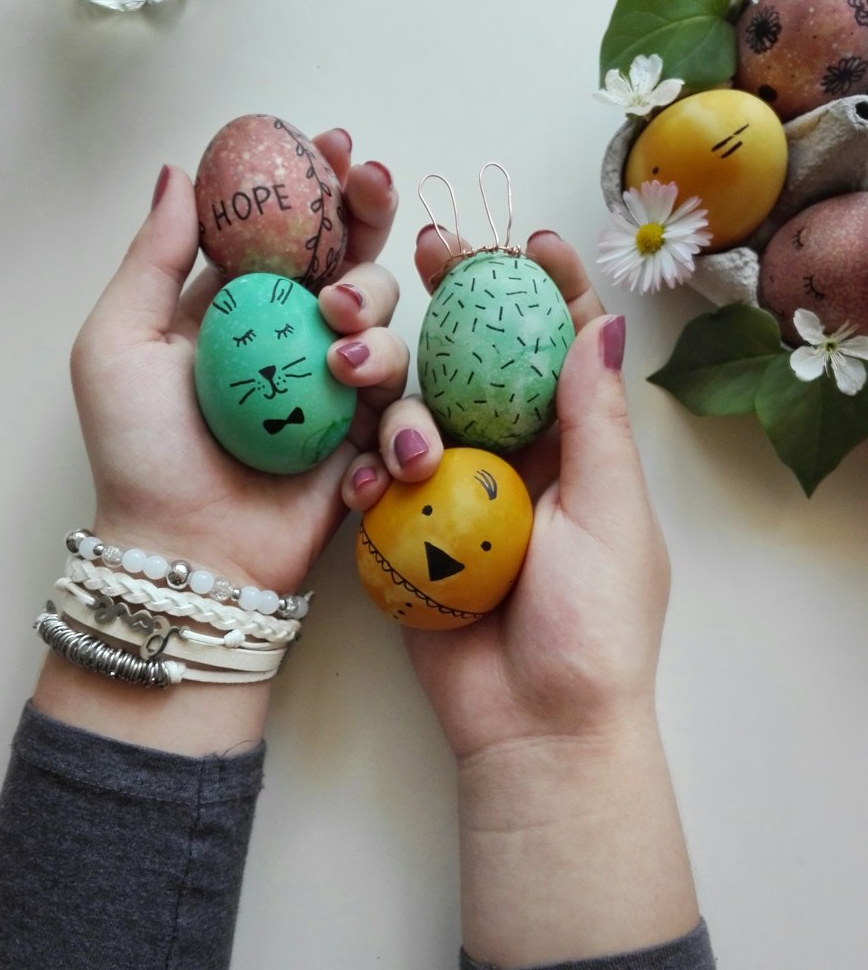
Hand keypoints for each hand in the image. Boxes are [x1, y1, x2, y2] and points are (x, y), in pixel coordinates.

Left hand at [71, 132, 402, 595]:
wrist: (183, 552)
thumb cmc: (140, 452)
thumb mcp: (119, 343)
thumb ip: (152, 257)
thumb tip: (177, 172)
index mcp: (239, 307)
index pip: (290, 230)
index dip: (320, 183)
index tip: (337, 147)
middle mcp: (294, 342)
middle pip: (355, 264)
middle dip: (373, 227)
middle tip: (377, 203)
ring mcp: (336, 396)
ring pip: (392, 334)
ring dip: (380, 333)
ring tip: (345, 361)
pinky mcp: (366, 448)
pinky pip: (405, 419)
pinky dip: (396, 432)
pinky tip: (362, 458)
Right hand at [343, 228, 695, 967]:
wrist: (532, 731)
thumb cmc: (593, 626)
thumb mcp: (609, 515)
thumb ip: (594, 421)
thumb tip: (599, 321)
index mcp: (574, 447)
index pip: (562, 346)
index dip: (549, 286)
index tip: (525, 238)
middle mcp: (512, 456)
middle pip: (479, 358)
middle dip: (454, 297)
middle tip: (429, 250)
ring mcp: (452, 491)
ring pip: (417, 407)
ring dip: (396, 383)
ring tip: (377, 384)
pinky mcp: (402, 530)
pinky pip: (373, 477)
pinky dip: (362, 466)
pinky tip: (360, 472)